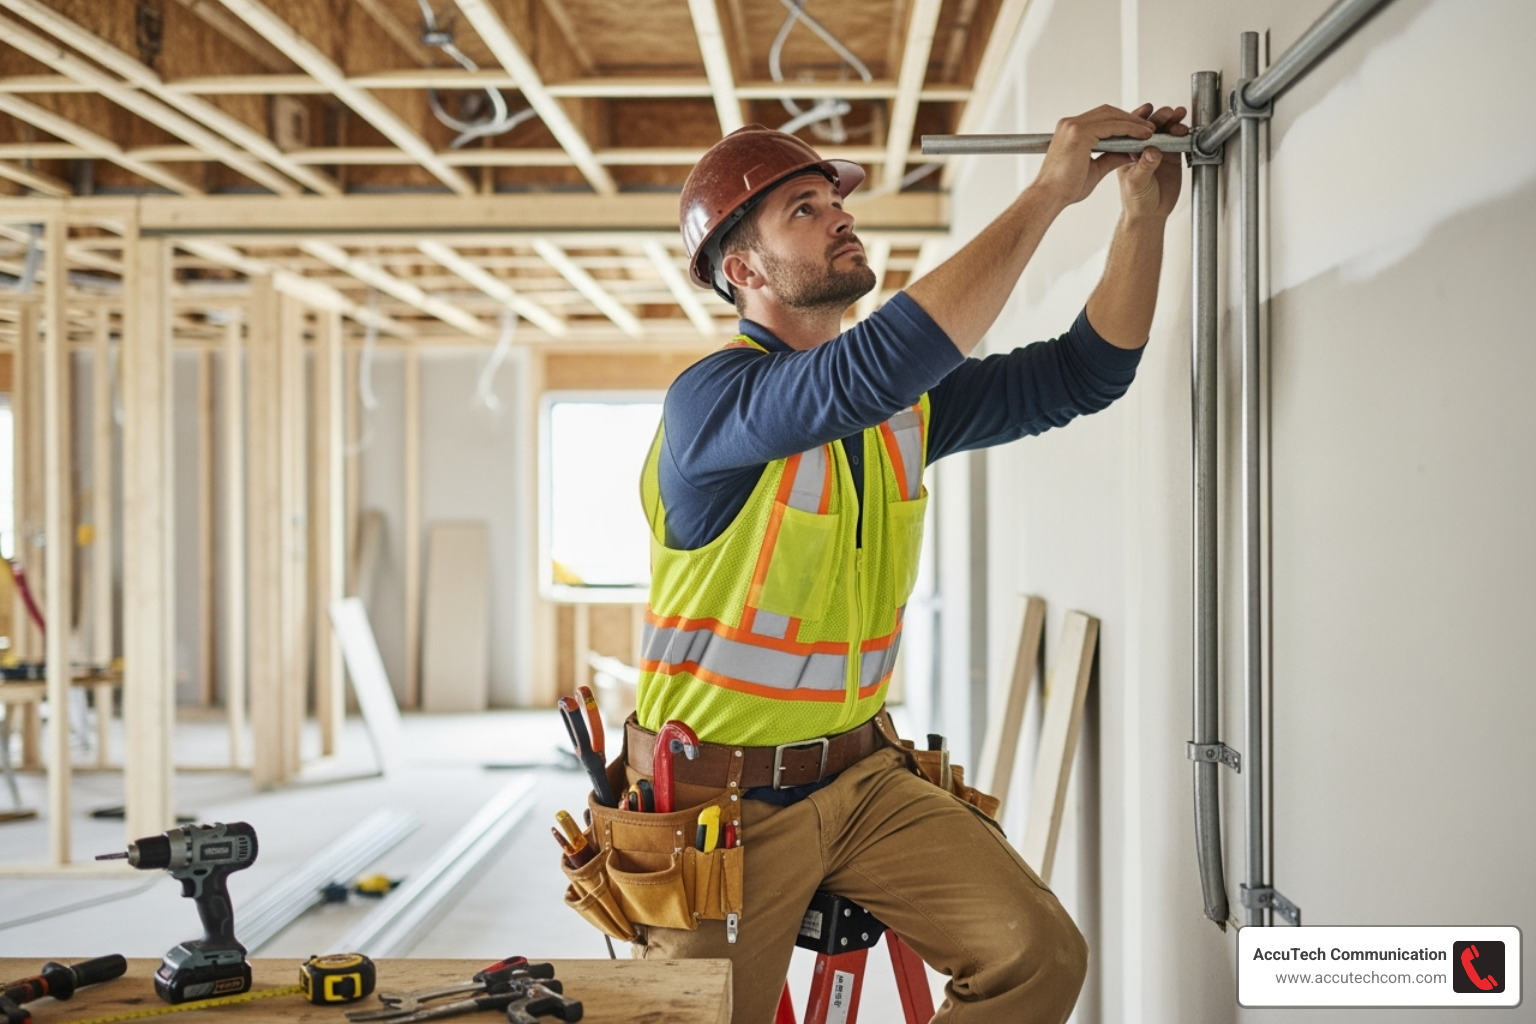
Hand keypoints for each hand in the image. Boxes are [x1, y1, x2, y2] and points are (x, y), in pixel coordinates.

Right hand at [1032, 104, 1155, 208]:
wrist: (1049, 198)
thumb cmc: (1066, 188)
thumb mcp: (1095, 168)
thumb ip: (1112, 156)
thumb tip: (1132, 151)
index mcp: (1070, 130)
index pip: (1101, 118)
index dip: (1122, 121)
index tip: (1140, 129)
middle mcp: (1069, 123)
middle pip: (1107, 112)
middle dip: (1130, 118)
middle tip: (1149, 128)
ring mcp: (1073, 126)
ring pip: (1111, 115)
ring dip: (1133, 122)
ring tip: (1150, 131)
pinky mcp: (1079, 132)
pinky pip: (1112, 125)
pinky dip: (1129, 128)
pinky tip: (1143, 135)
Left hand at [1115, 103, 1187, 220]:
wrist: (1151, 214)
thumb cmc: (1135, 200)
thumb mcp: (1136, 184)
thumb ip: (1144, 167)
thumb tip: (1152, 151)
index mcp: (1127, 151)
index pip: (1131, 130)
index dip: (1139, 118)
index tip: (1147, 111)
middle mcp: (1142, 147)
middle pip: (1150, 126)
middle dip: (1159, 117)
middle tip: (1167, 114)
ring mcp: (1158, 149)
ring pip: (1165, 130)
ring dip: (1172, 121)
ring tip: (1178, 116)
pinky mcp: (1172, 155)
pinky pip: (1179, 140)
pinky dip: (1183, 133)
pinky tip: (1186, 129)